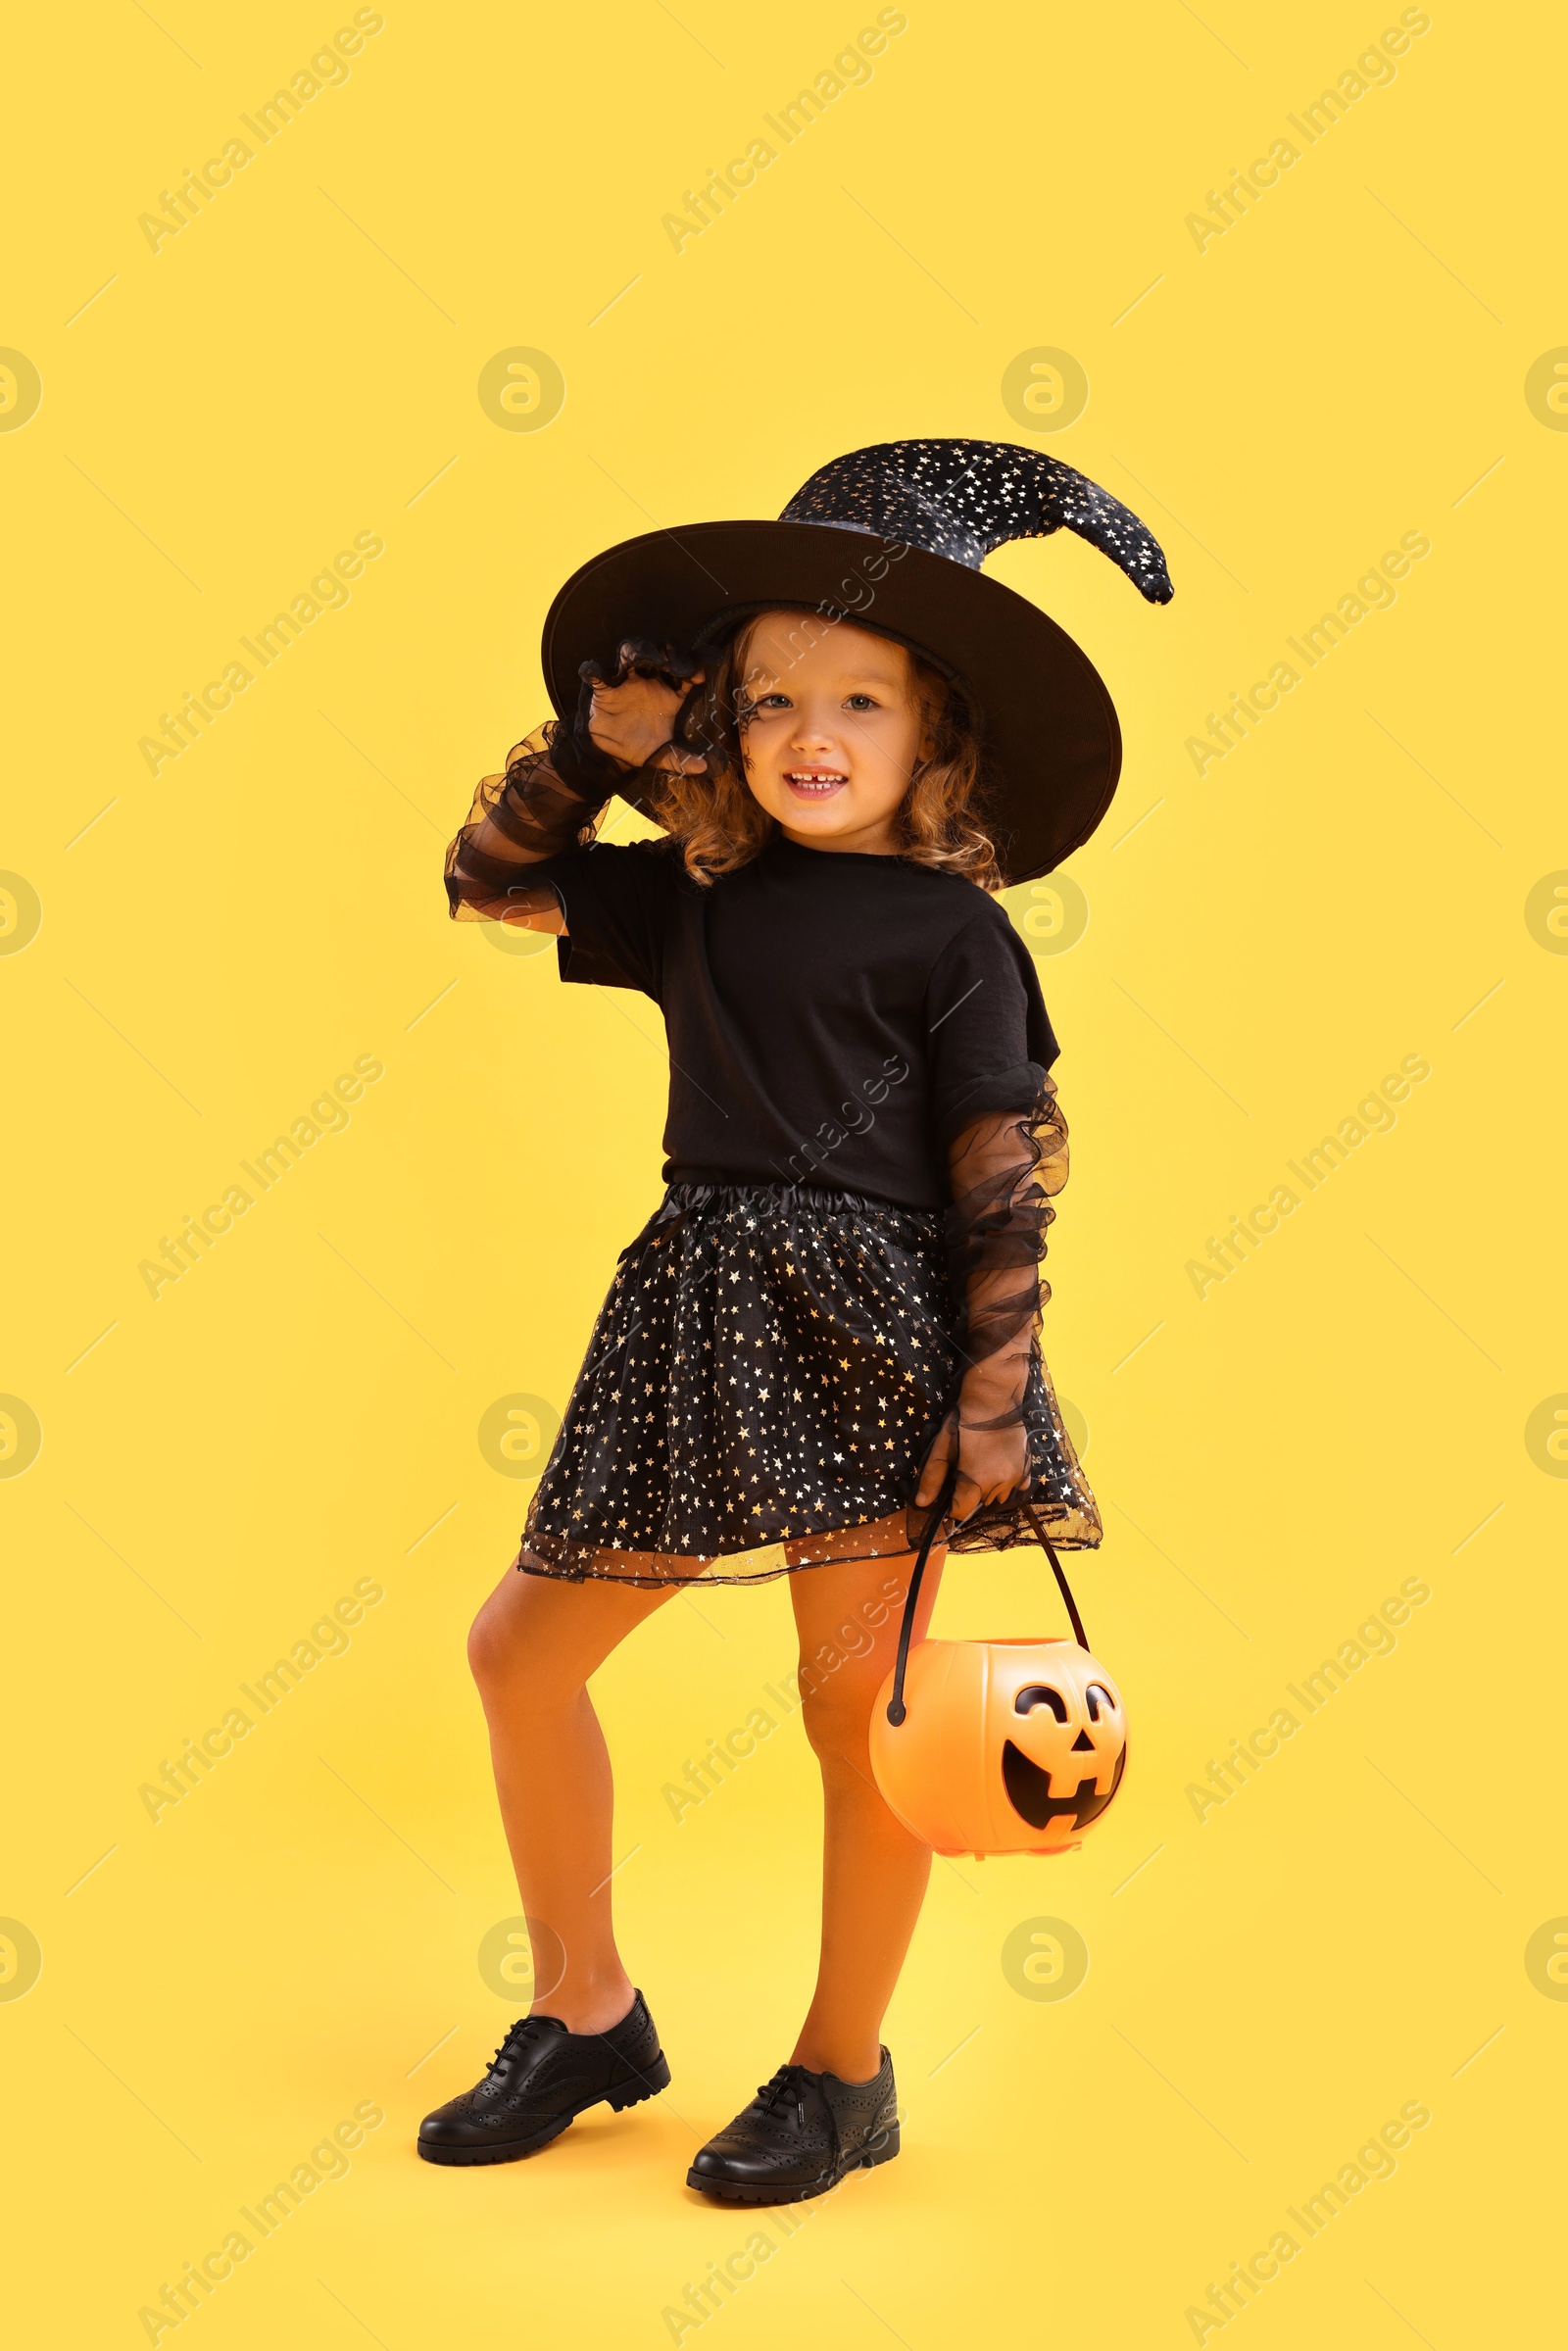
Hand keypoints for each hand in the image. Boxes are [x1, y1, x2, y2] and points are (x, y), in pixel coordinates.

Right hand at [581, 638, 705, 773]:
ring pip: (631, 654)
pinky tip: (595, 672)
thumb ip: (682, 760)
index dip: (692, 669)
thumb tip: (704, 768)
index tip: (697, 674)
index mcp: (669, 694)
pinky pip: (597, 674)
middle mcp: (650, 681)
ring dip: (638, 652)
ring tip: (643, 659)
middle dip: (666, 654)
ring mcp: (627, 681)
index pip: (685, 673)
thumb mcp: (663, 755)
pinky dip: (594, 671)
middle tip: (670, 663)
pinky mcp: (604, 688)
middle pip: (660, 654)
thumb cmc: (642, 747)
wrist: (612, 754)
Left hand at [914, 1405, 1029, 1524]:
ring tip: (981, 1466)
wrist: (994, 1397)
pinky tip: (998, 1466)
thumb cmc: (964, 1421)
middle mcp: (999, 1483)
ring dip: (988, 1489)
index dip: (951, 1505)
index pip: (961, 1512)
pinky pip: (1016, 1487)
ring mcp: (1015, 1476)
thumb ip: (932, 1477)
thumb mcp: (942, 1447)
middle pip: (979, 1504)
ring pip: (997, 1496)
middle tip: (963, 1470)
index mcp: (976, 1480)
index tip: (949, 1491)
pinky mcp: (1026, 1468)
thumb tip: (921, 1503)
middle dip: (969, 1494)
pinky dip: (1007, 1482)